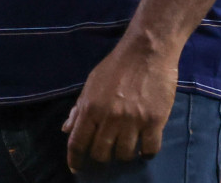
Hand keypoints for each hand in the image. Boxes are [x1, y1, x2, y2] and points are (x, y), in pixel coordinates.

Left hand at [62, 37, 178, 170]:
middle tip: (107, 149)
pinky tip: (144, 145)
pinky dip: (146, 152)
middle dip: (101, 156)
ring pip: (125, 155)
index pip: (78, 142)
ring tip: (127, 144)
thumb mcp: (91, 84)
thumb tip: (66, 129)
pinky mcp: (154, 121)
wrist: (146, 52)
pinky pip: (149, 150)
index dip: (75, 159)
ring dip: (124, 154)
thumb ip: (79, 108)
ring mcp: (132, 120)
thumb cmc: (116, 67)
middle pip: (101, 153)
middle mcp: (109, 117)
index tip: (76, 168)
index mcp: (90, 107)